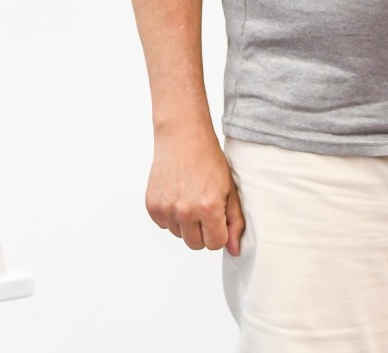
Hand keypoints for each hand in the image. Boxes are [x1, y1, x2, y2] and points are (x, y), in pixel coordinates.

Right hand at [145, 125, 244, 254]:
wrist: (183, 136)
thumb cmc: (208, 159)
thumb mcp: (229, 188)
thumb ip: (234, 221)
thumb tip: (234, 251)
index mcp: (208, 207)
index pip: (215, 244)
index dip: (219, 231)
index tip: (218, 216)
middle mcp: (185, 211)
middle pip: (196, 244)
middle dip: (203, 230)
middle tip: (204, 206)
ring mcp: (166, 209)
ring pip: (179, 235)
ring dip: (186, 223)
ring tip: (190, 196)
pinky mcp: (152, 205)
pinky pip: (164, 225)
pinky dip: (171, 215)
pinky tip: (177, 194)